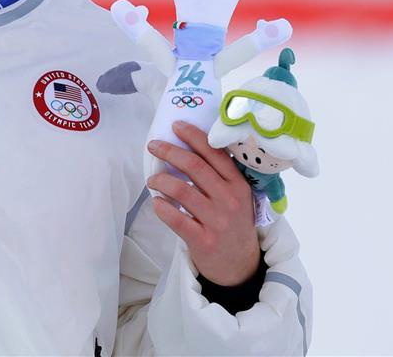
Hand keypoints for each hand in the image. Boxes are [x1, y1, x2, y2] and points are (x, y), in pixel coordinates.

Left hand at [147, 121, 260, 285]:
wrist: (240, 265)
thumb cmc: (233, 223)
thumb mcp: (236, 196)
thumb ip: (219, 175)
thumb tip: (187, 147)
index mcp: (238, 184)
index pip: (215, 153)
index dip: (193, 136)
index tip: (176, 126)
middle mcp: (229, 199)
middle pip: (194, 166)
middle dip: (169, 151)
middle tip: (153, 146)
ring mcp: (217, 221)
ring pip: (181, 190)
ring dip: (160, 180)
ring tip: (152, 180)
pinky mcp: (203, 240)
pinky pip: (175, 218)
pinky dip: (161, 207)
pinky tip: (156, 202)